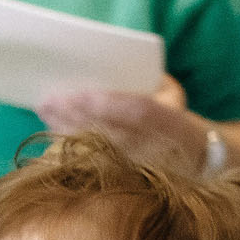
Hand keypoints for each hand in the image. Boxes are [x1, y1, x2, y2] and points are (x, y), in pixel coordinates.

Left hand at [37, 75, 209, 173]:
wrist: (194, 160)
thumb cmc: (176, 119)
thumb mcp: (172, 95)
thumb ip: (149, 80)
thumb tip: (118, 64)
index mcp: (176, 125)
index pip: (142, 112)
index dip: (111, 104)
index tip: (82, 94)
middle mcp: (156, 149)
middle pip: (111, 131)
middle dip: (78, 115)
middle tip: (50, 98)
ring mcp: (138, 167)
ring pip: (97, 147)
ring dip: (67, 127)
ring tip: (45, 107)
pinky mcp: (121, 176)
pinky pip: (90, 158)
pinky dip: (68, 140)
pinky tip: (51, 125)